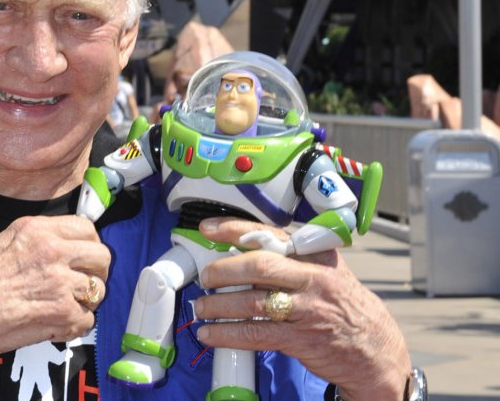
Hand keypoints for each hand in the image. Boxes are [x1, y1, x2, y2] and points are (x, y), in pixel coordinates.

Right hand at [0, 215, 109, 362]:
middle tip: (79, 284)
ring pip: (97, 291)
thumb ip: (39, 240)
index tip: (83, 258)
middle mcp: (53, 252)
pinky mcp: (62, 314)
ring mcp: (60, 283)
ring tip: (61, 307)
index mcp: (38, 230)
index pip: (87, 230)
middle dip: (94, 273)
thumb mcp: (4, 241)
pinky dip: (73, 326)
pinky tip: (53, 324)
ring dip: (83, 302)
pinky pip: (87, 320)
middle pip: (102, 258)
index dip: (89, 246)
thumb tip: (65, 246)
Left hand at [193, 217, 410, 400]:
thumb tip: (241, 250)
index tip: (208, 229)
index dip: (235, 229)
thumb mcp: (327, 271)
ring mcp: (307, 310)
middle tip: (205, 276)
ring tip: (201, 307)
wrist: (378, 350)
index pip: (271, 234)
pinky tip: (210, 333)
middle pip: (259, 265)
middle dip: (223, 269)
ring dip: (218, 305)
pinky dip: (227, 334)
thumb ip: (292, 258)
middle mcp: (313, 278)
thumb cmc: (344, 306)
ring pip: (252, 302)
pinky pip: (256, 334)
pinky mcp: (301, 340)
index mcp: (316, 255)